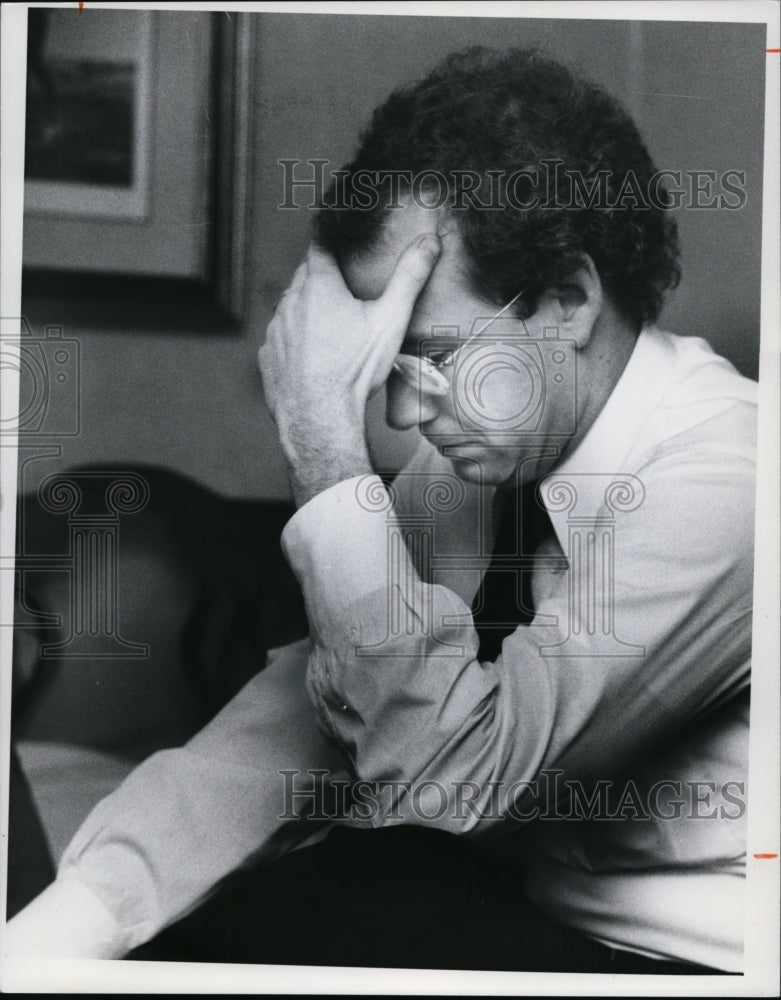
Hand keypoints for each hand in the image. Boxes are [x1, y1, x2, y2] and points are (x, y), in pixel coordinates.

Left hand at [258, 235, 440, 504]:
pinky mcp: (267, 357)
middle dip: (322, 278)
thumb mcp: (390, 320)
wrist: (320, 419)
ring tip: (330, 328)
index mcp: (319, 286)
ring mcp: (275, 330)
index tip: (339, 240)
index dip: (331, 240)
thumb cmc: (356, 370)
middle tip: (344, 290)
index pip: (320, 245)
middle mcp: (290, 303)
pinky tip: (312, 356)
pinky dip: (294, 340)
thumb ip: (410, 277)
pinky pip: (280, 339)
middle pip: (304, 277)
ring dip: (306, 310)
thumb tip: (430, 241)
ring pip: (290, 308)